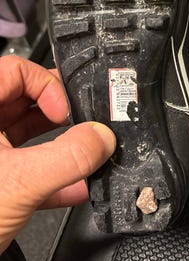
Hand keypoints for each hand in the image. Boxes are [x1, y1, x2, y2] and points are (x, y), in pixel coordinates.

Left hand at [0, 55, 115, 253]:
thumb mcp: (19, 184)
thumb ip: (68, 158)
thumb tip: (101, 138)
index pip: (15, 71)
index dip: (46, 85)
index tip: (65, 112)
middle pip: (25, 101)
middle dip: (61, 113)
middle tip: (84, 122)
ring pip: (27, 136)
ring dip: (61, 146)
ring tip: (86, 153)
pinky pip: (27, 169)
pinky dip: (53, 177)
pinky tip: (75, 189)